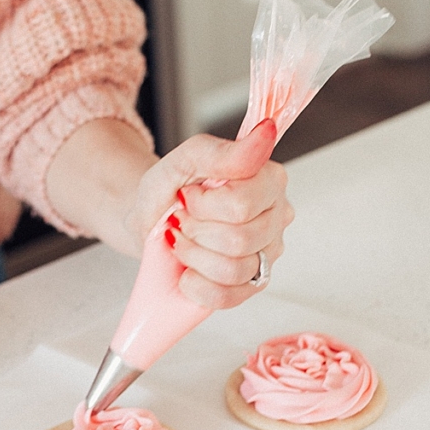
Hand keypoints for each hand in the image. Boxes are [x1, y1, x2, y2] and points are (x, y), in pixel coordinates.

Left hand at [127, 119, 293, 310]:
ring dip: (194, 256)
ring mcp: (269, 254)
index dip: (202, 204)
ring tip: (184, 241)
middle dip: (195, 231)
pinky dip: (197, 285)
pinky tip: (189, 270)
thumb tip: (265, 133)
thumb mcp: (183, 160)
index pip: (242, 205)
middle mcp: (278, 216)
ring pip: (234, 269)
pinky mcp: (253, 285)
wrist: (150, 221)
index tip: (189, 195)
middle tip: (183, 220)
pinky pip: (228, 296)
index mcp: (270, 180)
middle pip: (239, 239)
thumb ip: (222, 150)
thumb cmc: (170, 189)